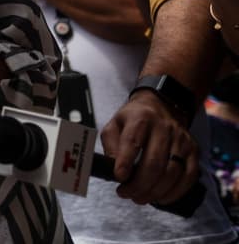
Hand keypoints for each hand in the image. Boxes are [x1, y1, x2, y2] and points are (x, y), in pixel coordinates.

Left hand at [100, 90, 199, 204]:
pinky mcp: (194, 151)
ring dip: (155, 191)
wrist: (161, 107)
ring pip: (172, 173)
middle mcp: (164, 128)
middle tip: (126, 194)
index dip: (125, 162)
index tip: (119, 178)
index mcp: (141, 118)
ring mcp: (182, 140)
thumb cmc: (134, 119)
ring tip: (139, 198)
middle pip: (154, 163)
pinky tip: (161, 198)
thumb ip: (111, 143)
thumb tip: (113, 167)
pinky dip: (175, 192)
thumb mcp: (115, 123)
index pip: (133, 142)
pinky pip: (189, 177)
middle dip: (139, 185)